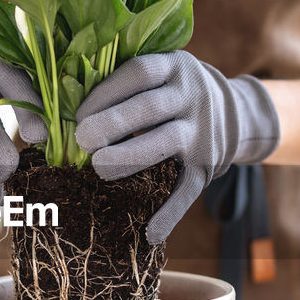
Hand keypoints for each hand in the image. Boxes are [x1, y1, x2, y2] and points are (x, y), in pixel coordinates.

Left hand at [74, 51, 279, 243]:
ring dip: (129, 158)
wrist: (234, 112)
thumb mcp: (160, 73)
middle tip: (82, 141)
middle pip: (148, 108)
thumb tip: (66, 104)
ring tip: (98, 169)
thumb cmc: (172, 92)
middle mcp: (192, 94)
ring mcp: (203, 130)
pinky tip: (150, 233)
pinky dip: (171, 213)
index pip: (138, 73)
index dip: (105, 93)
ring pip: (165, 143)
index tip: (78, 114)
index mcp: (174, 66)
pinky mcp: (209, 163)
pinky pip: (189, 189)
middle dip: (111, 124)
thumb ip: (125, 82)